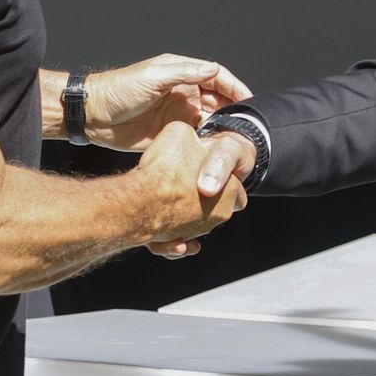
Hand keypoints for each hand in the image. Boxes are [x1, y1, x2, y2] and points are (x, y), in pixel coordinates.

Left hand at [85, 54, 250, 150]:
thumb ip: (185, 72)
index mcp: (182, 74)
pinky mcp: (170, 134)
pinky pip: (194, 140)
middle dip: (233, 112)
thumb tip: (214, 69)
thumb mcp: (153, 76)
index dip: (235, 88)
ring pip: (209, 122)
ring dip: (221, 130)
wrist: (92, 115)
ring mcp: (178, 115)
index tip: (249, 101)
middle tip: (246, 127)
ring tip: (234, 142)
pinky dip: (206, 145)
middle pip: (218, 101)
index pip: (217, 78)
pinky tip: (215, 153)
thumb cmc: (119, 89)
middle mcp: (184, 93)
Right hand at [132, 123, 246, 250]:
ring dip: (180, 213)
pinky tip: (160, 216)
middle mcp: (219, 214)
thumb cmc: (166, 166)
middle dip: (200, 197)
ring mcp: (196, 230)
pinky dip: (168, 235)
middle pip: (214, 206)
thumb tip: (185, 140)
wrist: (139, 197)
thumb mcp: (182, 134)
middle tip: (182, 182)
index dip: (220, 177)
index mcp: (231, 188)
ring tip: (163, 195)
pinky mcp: (172, 241)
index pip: (236, 188)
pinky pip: (172, 240)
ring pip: (191, 223)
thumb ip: (190, 139)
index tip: (203, 170)